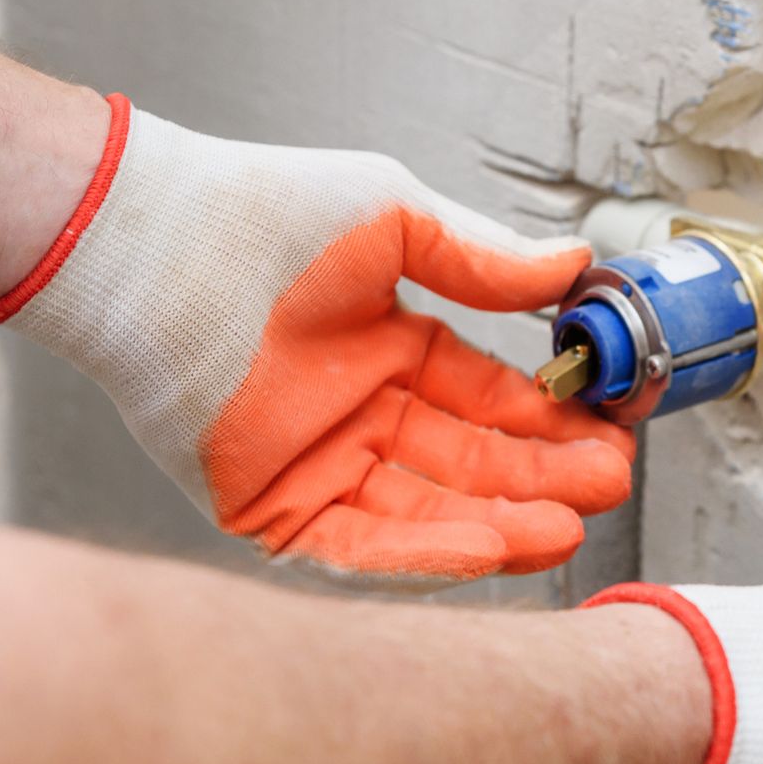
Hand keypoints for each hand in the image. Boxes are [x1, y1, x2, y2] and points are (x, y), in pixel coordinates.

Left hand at [0, 97, 632, 583]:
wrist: (154, 241)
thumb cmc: (258, 209)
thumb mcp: (398, 221)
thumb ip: (486, 260)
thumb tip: (571, 267)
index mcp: (389, 348)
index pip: (489, 403)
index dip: (550, 423)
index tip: (609, 435)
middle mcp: (358, 413)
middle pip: (469, 466)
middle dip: (540, 481)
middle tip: (606, 489)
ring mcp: (315, 465)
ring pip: (425, 514)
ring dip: (497, 527)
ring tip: (566, 532)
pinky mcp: (268, 508)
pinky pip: (358, 546)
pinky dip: (424, 554)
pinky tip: (487, 551)